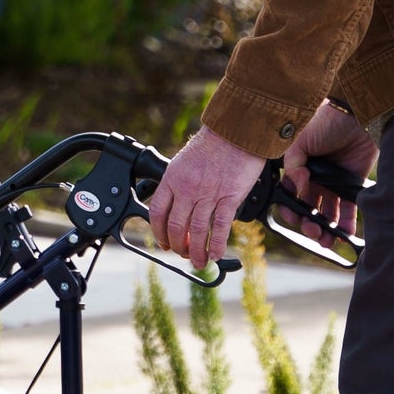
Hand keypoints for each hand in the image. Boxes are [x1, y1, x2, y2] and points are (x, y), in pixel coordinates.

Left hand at [148, 123, 266, 269]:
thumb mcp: (183, 162)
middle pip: (176, 227)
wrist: (236, 132)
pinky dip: (216, 244)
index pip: (157, 213)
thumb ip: (178, 183)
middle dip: (177, 246)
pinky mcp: (229, 197)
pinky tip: (215, 254)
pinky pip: (219, 227)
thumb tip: (176, 206)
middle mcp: (187, 189)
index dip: (159, 233)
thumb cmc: (212, 144)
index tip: (164, 243)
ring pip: (196, 231)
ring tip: (199, 262)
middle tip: (183, 253)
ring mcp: (208, 194)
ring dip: (196, 252)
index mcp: (172, 179)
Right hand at [279, 100, 375, 247]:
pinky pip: (347, 210)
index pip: (289, 196)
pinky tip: (344, 235)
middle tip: (313, 231)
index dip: (290, 210)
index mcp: (298, 170)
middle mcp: (313, 180)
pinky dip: (346, 225)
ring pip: (326, 214)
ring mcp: (332, 184)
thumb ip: (292, 166)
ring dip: (325, 229)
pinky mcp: (350, 186)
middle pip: (307, 210)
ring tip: (327, 239)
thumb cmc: (326, 123)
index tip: (294, 218)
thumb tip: (298, 189)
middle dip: (308, 225)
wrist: (356, 116)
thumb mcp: (299, 142)